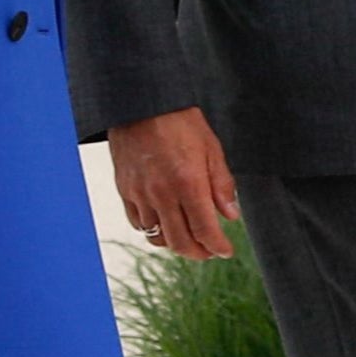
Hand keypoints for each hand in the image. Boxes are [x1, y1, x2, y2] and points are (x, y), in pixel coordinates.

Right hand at [113, 107, 240, 259]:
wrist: (142, 104)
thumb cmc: (181, 122)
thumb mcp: (212, 149)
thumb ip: (222, 185)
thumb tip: (231, 216)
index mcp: (188, 183)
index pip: (205, 230)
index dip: (217, 246)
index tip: (226, 251)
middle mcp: (161, 194)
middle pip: (180, 241)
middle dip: (198, 253)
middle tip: (210, 251)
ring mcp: (140, 194)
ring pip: (157, 236)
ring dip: (175, 243)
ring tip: (190, 239)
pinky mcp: (124, 190)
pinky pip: (138, 223)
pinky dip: (154, 230)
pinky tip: (166, 224)